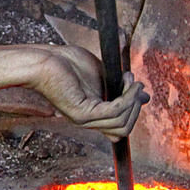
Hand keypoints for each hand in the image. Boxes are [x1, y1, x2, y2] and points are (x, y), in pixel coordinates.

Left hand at [30, 45, 147, 140]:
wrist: (44, 60)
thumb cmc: (68, 64)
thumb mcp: (102, 76)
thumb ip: (121, 88)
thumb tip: (145, 96)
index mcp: (92, 116)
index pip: (120, 129)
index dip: (134, 112)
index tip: (139, 91)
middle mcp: (88, 122)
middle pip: (124, 129)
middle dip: (136, 107)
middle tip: (136, 85)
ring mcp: (84, 120)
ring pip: (122, 123)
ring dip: (133, 101)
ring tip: (132, 81)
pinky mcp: (82, 112)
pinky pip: (115, 112)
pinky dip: (127, 98)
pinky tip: (129, 83)